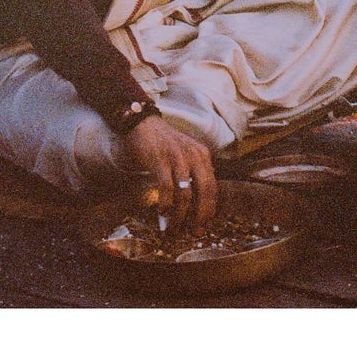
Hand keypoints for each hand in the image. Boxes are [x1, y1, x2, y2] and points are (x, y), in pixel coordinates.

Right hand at [123, 115, 216, 229]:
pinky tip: (162, 212)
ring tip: (174, 228)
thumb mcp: (186, 154)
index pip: (213, 187)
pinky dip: (165, 204)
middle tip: (194, 232)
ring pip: (185, 194)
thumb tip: (197, 204)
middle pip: (204, 192)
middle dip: (201, 216)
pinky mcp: (160, 160)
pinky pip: (166, 188)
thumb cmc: (164, 143)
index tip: (205, 225)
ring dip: (180, 215)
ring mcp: (177, 158)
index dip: (210, 209)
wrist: (144, 124)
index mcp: (202, 155)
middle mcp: (194, 155)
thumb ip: (194, 173)